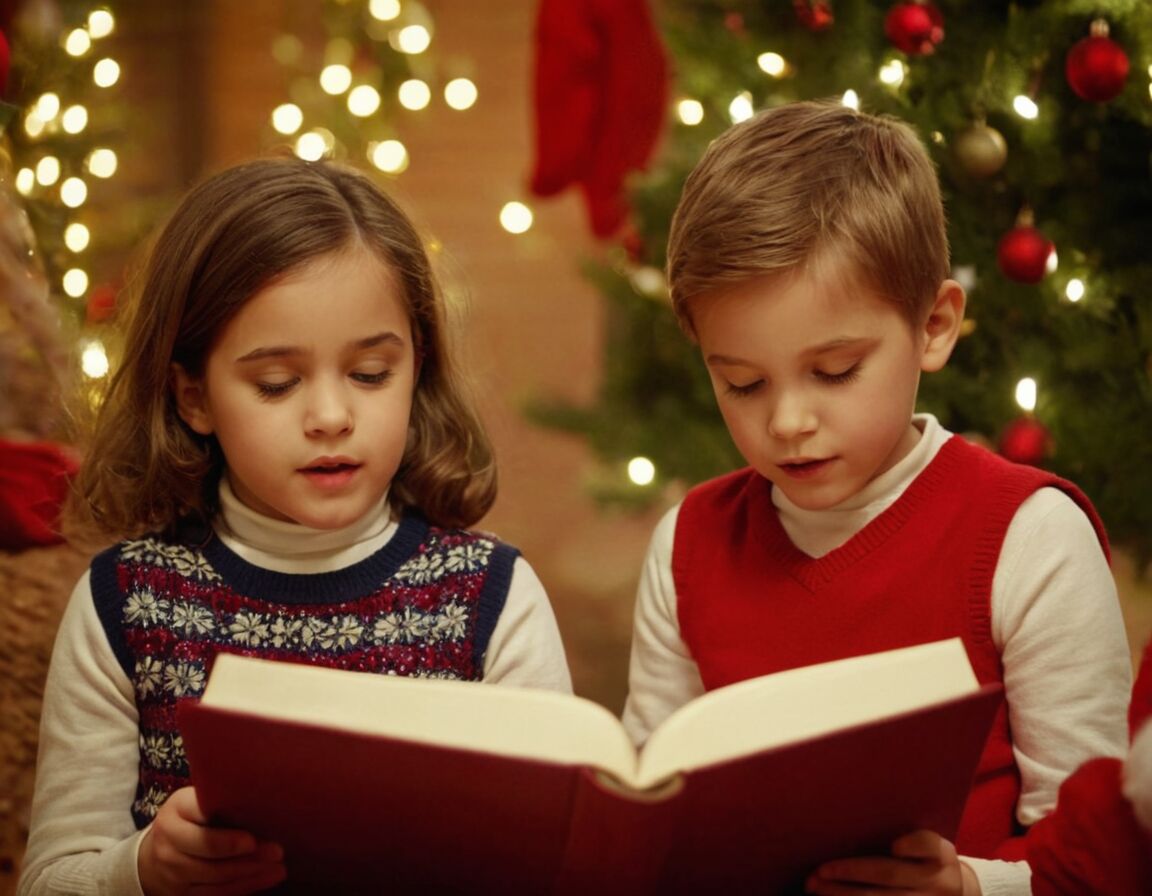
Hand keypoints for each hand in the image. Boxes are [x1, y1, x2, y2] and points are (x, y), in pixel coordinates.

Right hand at [138, 786, 286, 895]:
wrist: (154, 854)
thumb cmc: (188, 818)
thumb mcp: (193, 801)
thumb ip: (216, 798)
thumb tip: (260, 793)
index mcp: (174, 814)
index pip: (200, 826)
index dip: (226, 838)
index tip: (252, 840)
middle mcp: (169, 845)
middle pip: (210, 856)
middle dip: (247, 857)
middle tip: (277, 852)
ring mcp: (172, 874)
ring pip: (215, 879)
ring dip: (250, 875)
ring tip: (278, 868)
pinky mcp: (181, 894)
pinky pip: (214, 895)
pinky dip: (242, 888)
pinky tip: (264, 879)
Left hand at [805, 830, 980, 894]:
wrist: (957, 894)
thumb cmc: (929, 861)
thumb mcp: (931, 846)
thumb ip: (912, 838)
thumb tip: (882, 840)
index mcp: (941, 856)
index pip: (927, 844)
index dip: (912, 845)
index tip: (895, 846)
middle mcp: (937, 882)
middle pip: (890, 875)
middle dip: (851, 872)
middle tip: (819, 872)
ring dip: (845, 895)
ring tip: (817, 889)